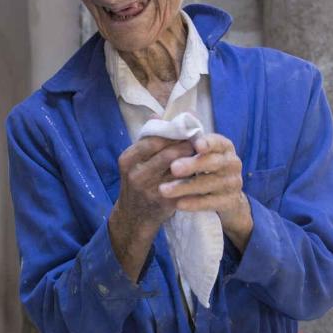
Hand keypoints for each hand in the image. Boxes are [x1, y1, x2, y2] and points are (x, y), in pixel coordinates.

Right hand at [108, 137, 194, 279]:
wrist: (134, 216)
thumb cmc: (137, 182)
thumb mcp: (134, 161)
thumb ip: (146, 140)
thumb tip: (158, 115)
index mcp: (128, 160)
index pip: (153, 140)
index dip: (173, 133)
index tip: (187, 129)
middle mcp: (136, 175)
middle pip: (168, 154)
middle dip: (187, 146)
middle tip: (200, 140)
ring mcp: (150, 190)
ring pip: (179, 170)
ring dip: (193, 160)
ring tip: (204, 153)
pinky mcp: (165, 203)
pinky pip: (185, 185)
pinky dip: (194, 177)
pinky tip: (202, 171)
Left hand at [158, 133, 253, 250]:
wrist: (227, 198)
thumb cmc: (205, 168)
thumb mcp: (198, 152)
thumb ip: (182, 137)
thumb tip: (156, 116)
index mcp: (224, 147)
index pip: (218, 142)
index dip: (208, 143)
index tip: (197, 145)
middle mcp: (232, 163)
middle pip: (213, 163)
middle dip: (192, 165)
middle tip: (173, 168)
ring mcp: (232, 183)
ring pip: (209, 184)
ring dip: (185, 187)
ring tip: (164, 190)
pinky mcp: (229, 201)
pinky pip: (211, 203)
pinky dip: (194, 203)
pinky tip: (178, 204)